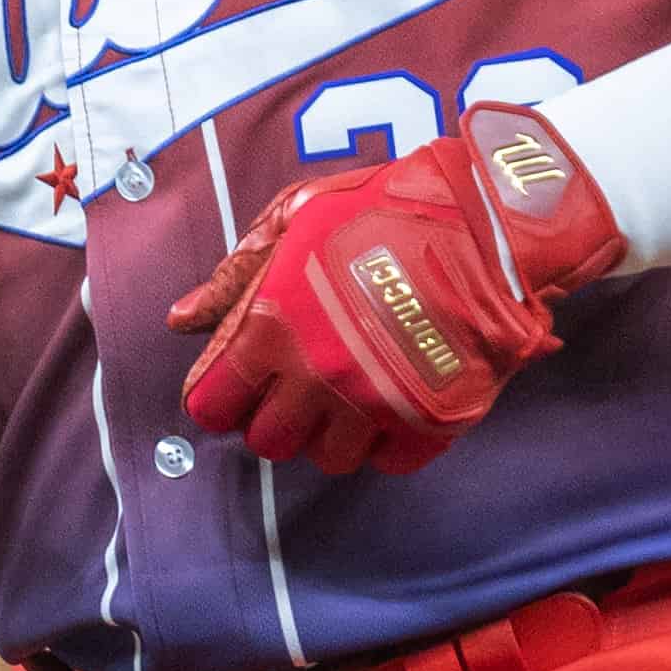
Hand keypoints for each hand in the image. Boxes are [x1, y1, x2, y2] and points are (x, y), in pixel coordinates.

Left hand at [165, 104, 626, 475]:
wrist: (488, 222)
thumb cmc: (385, 209)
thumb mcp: (295, 218)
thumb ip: (236, 276)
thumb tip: (182, 320)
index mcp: (272, 330)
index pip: (214, 405)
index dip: (220, 397)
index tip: (237, 386)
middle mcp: (316, 379)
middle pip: (270, 442)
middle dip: (276, 418)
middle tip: (297, 388)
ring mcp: (375, 406)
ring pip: (329, 458)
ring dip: (331, 432)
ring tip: (349, 392)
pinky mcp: (429, 422)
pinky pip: (388, 461)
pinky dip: (385, 441)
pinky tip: (391, 402)